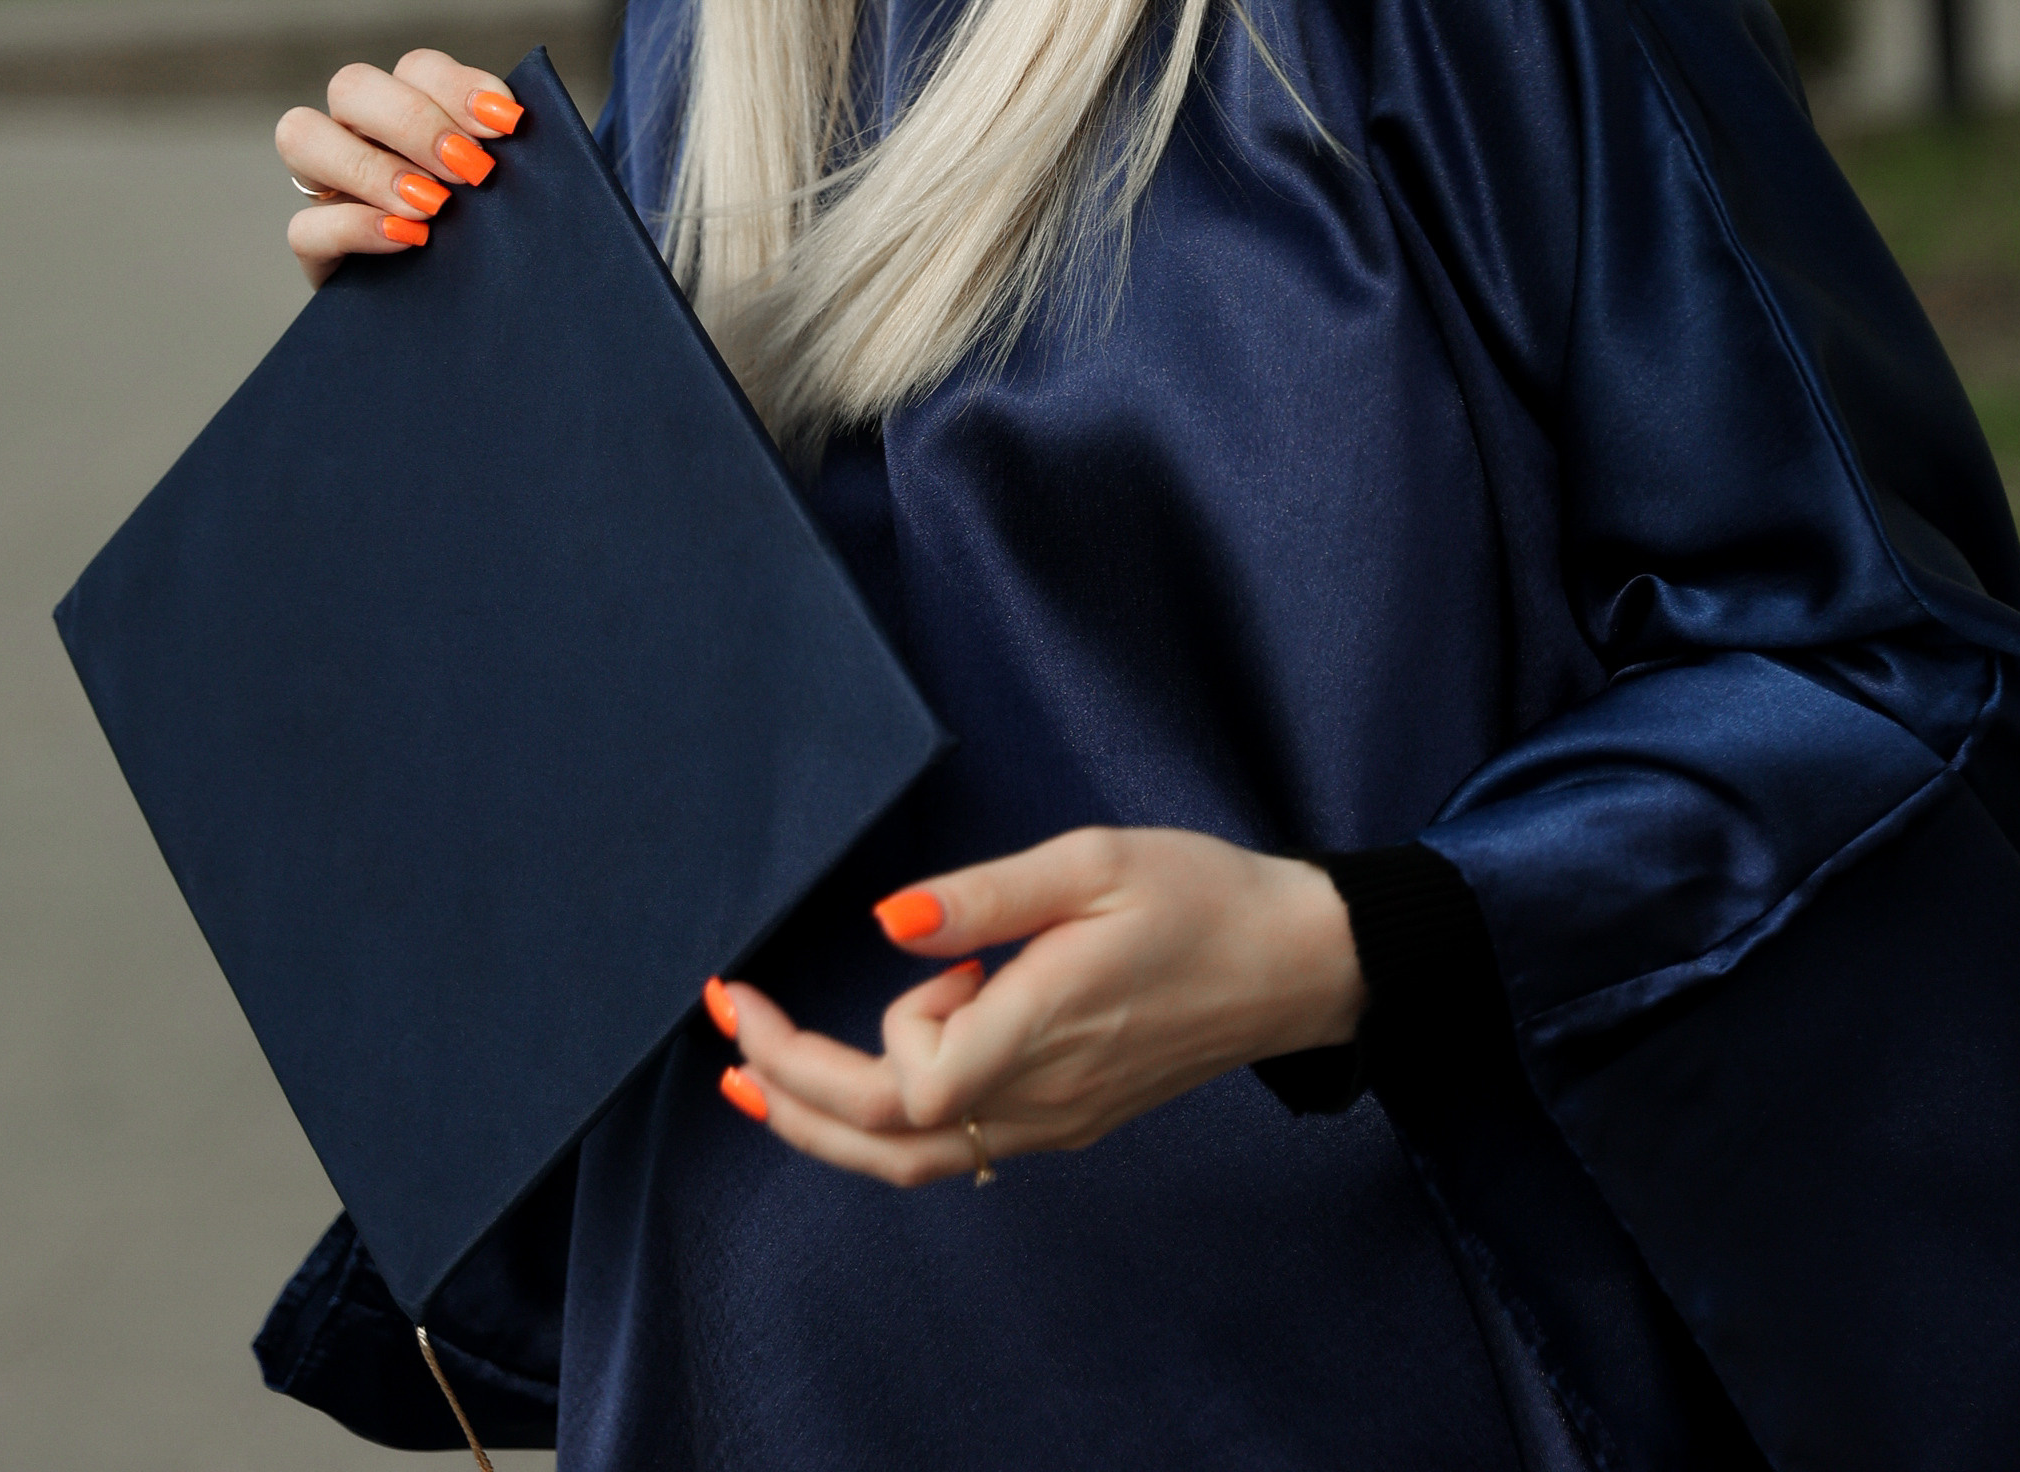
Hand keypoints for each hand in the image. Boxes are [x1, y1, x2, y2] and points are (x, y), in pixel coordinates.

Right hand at [273, 48, 522, 285]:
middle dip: (413, 121)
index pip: (417, 68)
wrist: (466, 314)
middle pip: (351, 85)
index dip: (458, 87)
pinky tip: (406, 239)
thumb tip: (521, 128)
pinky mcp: (314, 247)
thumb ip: (505, 157)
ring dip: (371, 165)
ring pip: (300, 134)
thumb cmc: (496, 238)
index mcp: (410, 108)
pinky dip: (354, 225)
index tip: (506, 125)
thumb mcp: (503, 191)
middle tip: (470, 168)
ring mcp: (327, 188)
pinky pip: (304, 225)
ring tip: (432, 205)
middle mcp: (359, 135)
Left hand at [708, 825, 1363, 1187]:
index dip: (851, 1039)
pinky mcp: (1065, 1120)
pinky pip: (957, 1144)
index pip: (910, 1087)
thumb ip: (985, 897)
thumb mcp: (1092, 862)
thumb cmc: (1199, 896)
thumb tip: (887, 925)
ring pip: (914, 1158)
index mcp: (1043, 1027)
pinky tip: (873, 1065)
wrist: (1291, 963)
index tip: (854, 965)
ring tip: (757, 1072)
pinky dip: (889, 1117)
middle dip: (789, 1087)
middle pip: (885, 1138)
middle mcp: (1041, 1096)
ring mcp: (1053, 1121)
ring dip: (824, 1119)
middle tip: (727, 1026)